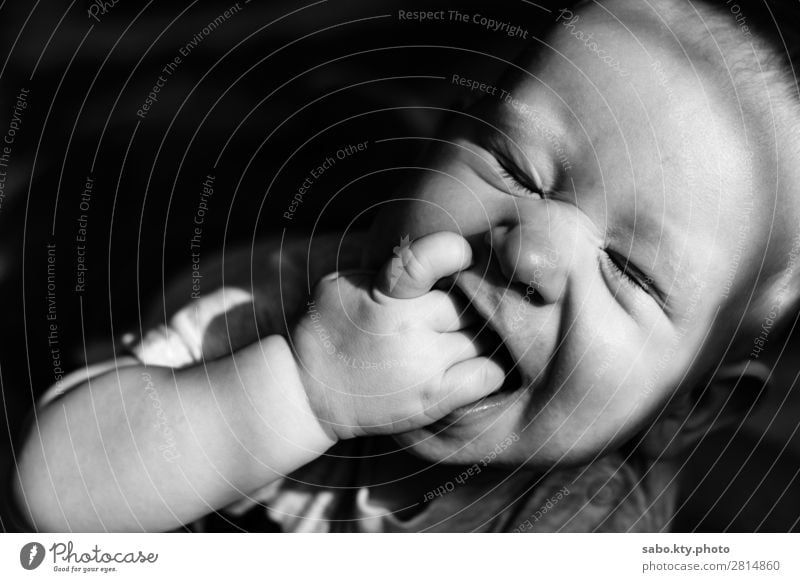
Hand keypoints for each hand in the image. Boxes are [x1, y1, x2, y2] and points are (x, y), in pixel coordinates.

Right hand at [291, 232, 504, 440]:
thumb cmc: (330, 329)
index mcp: (382, 294)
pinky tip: (474, 361)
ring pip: (485, 335)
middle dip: (471, 300)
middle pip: (470, 301)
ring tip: (466, 334)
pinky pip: (488, 375)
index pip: (427, 259)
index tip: (464, 254)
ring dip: (482, 333)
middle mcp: (408, 328)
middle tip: (461, 305)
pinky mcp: (434, 399)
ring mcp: (424, 366)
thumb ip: (388, 270)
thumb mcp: (344, 284)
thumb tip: (435, 253)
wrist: (309, 393)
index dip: (454, 250)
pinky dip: (490, 366)